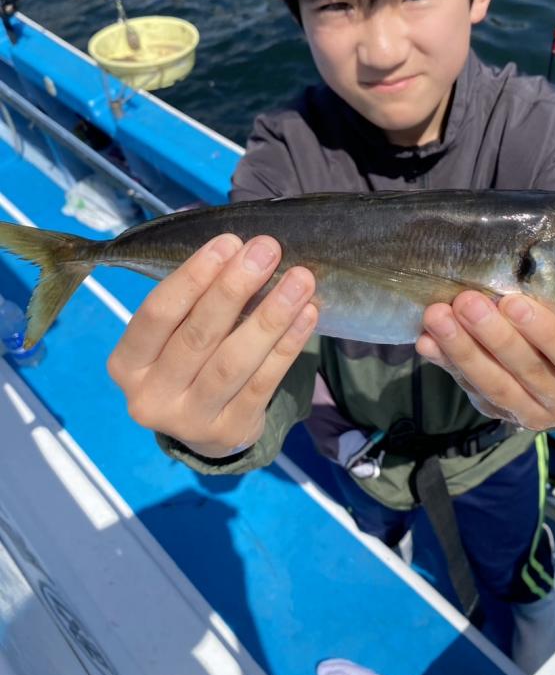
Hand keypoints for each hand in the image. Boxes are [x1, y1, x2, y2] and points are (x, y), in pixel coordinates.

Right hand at [107, 234, 316, 456]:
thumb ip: (195, 297)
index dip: (192, 277)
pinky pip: (263, 383)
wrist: (203, 426)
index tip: (228, 242)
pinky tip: (307, 314)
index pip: (156, 314)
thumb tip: (241, 248)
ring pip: (233, 362)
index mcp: (127, 363)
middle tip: (267, 250)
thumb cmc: (188, 358)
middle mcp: (150, 397)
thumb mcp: (174, 333)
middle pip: (197, 336)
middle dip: (235, 288)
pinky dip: (287, 346)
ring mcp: (189, 421)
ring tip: (299, 280)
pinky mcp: (229, 432)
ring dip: (270, 316)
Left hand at [417, 292, 554, 430]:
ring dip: (462, 350)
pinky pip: (471, 389)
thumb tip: (502, 283)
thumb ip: (549, 309)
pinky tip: (427, 341)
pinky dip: (447, 363)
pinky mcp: (499, 416)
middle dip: (492, 336)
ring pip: (494, 386)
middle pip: (527, 371)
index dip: (543, 331)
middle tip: (466, 303)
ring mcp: (532, 417)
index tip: (511, 303)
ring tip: (437, 318)